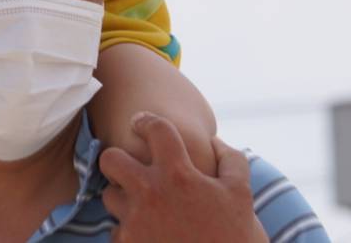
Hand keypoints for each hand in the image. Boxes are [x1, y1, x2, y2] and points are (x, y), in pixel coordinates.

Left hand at [98, 114, 264, 242]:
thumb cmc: (234, 239)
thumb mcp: (241, 195)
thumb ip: (230, 160)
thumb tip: (215, 141)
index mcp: (178, 175)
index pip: (155, 129)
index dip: (146, 120)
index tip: (140, 122)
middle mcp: (150, 194)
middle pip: (111, 159)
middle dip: (117, 158)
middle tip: (129, 166)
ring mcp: (135, 222)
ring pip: (109, 196)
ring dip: (123, 197)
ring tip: (142, 204)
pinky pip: (115, 231)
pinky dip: (128, 230)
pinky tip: (147, 233)